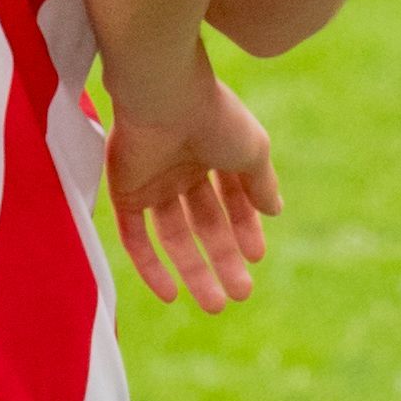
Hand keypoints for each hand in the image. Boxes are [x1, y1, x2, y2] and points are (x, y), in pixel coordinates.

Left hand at [104, 65, 283, 312]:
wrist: (164, 95)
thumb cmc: (215, 116)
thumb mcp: (252, 151)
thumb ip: (262, 183)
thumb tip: (276, 211)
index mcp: (214, 153)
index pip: (232, 200)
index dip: (245, 230)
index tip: (257, 257)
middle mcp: (182, 169)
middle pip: (204, 224)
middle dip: (223, 260)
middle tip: (240, 294)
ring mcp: (152, 182)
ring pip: (173, 237)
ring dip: (193, 271)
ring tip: (214, 305)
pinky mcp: (124, 193)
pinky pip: (135, 239)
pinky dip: (150, 268)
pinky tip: (171, 294)